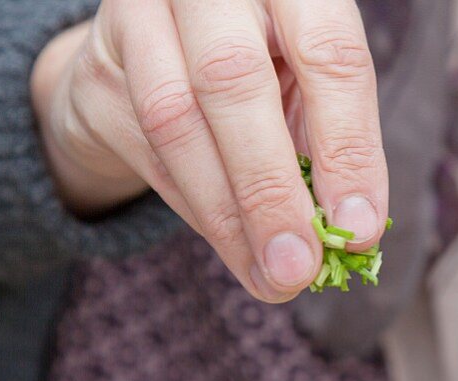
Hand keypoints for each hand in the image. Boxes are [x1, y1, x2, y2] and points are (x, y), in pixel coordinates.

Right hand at [30, 0, 387, 301]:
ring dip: (227, 216)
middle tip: (298, 268)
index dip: (348, 148)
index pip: (329, 53)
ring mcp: (143, 12)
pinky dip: (199, 210)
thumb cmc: (260, 66)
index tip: (359, 230)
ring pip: (175, 120)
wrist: (154, 47)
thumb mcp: (307, 83)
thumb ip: (331, 141)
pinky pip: (147, 149)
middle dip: (270, 190)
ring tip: (269, 276)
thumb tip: (353, 233)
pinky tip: (233, 247)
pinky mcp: (98, 63)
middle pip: (234, 81)